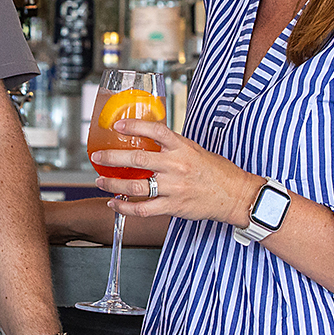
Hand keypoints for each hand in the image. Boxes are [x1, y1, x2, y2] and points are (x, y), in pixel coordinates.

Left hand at [92, 117, 262, 227]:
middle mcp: (177, 167)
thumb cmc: (216, 171)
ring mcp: (174, 188)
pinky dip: (125, 208)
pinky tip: (114, 203)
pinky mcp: (174, 207)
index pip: (156, 131)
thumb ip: (173, 146)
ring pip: (136, 187)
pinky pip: (143, 209)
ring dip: (113, 184)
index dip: (135, 127)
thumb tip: (149, 139)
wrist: (236, 195)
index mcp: (183, 148)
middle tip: (97, 157)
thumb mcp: (195, 150)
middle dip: (112, 158)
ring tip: (101, 181)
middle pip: (138, 160)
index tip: (117, 125)